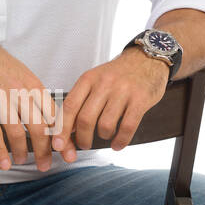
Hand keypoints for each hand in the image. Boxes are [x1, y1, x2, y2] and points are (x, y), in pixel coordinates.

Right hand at [0, 38, 60, 171]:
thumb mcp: (22, 75)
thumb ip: (35, 97)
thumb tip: (50, 120)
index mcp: (33, 85)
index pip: (54, 115)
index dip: (62, 137)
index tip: (66, 152)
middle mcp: (20, 91)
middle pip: (40, 127)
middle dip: (45, 151)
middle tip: (46, 165)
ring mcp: (0, 98)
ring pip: (18, 132)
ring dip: (22, 152)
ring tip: (22, 161)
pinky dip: (0, 151)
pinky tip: (4, 162)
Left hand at [51, 47, 169, 160]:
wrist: (146, 59)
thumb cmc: (118, 74)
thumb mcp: (95, 79)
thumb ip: (81, 100)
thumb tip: (67, 128)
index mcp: (89, 79)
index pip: (70, 107)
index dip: (62, 129)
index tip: (58, 144)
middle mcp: (104, 83)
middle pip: (85, 119)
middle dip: (82, 138)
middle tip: (84, 145)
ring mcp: (123, 91)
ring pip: (105, 125)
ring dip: (103, 137)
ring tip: (105, 138)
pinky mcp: (140, 99)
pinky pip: (127, 126)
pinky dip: (121, 140)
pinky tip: (117, 144)